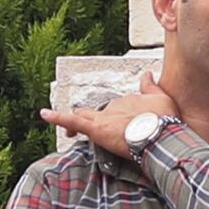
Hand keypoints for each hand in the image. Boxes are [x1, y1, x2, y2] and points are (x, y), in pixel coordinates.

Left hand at [44, 78, 178, 160]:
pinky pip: (71, 121)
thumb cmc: (164, 121)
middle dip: (96, 118)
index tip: (124, 124)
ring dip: (75, 119)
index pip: (118, 106)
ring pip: (83, 116)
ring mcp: (103, 117)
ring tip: (67, 128)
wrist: (159, 134)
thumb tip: (146, 74)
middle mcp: (114, 106)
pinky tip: (44, 114)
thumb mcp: (162, 99)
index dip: (119, 116)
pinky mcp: (95, 128)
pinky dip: (56, 117)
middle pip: (99, 111)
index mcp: (128, 100)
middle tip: (98, 129)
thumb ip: (151, 87)